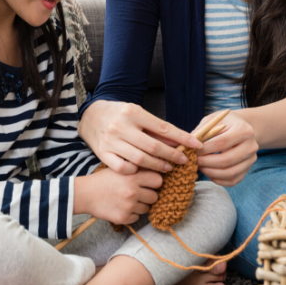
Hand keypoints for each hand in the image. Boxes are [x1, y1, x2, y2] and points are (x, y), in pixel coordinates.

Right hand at [74, 168, 162, 224]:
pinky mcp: (123, 218)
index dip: (154, 182)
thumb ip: (138, 169)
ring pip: (147, 208)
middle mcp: (133, 191)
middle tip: (138, 193)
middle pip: (155, 196)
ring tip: (127, 200)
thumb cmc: (103, 179)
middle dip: (148, 195)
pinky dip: (131, 214)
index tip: (148, 183)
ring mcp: (128, 206)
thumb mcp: (120, 168)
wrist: (84, 194)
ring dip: (140, 205)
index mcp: (133, 176)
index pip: (158, 180)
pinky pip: (136, 218)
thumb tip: (157, 169)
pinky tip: (121, 207)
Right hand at [79, 100, 201, 174]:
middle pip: (153, 146)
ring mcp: (110, 141)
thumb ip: (156, 128)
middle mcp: (121, 126)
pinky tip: (143, 171)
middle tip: (183, 161)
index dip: (181, 138)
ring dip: (158, 166)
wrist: (90, 117)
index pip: (163, 128)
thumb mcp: (138, 115)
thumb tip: (179, 141)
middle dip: (172, 155)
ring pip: (140, 159)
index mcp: (132, 113)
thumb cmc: (119, 115)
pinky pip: (123, 168)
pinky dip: (136, 171)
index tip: (196, 145)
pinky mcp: (103, 154)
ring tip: (168, 168)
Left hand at [194, 110, 257, 186]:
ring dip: (211, 172)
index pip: (221, 143)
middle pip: (226, 160)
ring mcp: (251, 159)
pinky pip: (232, 180)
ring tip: (200, 167)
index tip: (192, 150)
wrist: (243, 129)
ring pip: (230, 173)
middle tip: (194, 161)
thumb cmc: (225, 123)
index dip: (204, 149)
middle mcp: (251, 145)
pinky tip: (208, 172)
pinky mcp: (248, 169)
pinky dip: (218, 179)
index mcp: (244, 130)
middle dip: (206, 162)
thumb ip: (201, 131)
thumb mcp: (213, 120)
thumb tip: (186, 145)